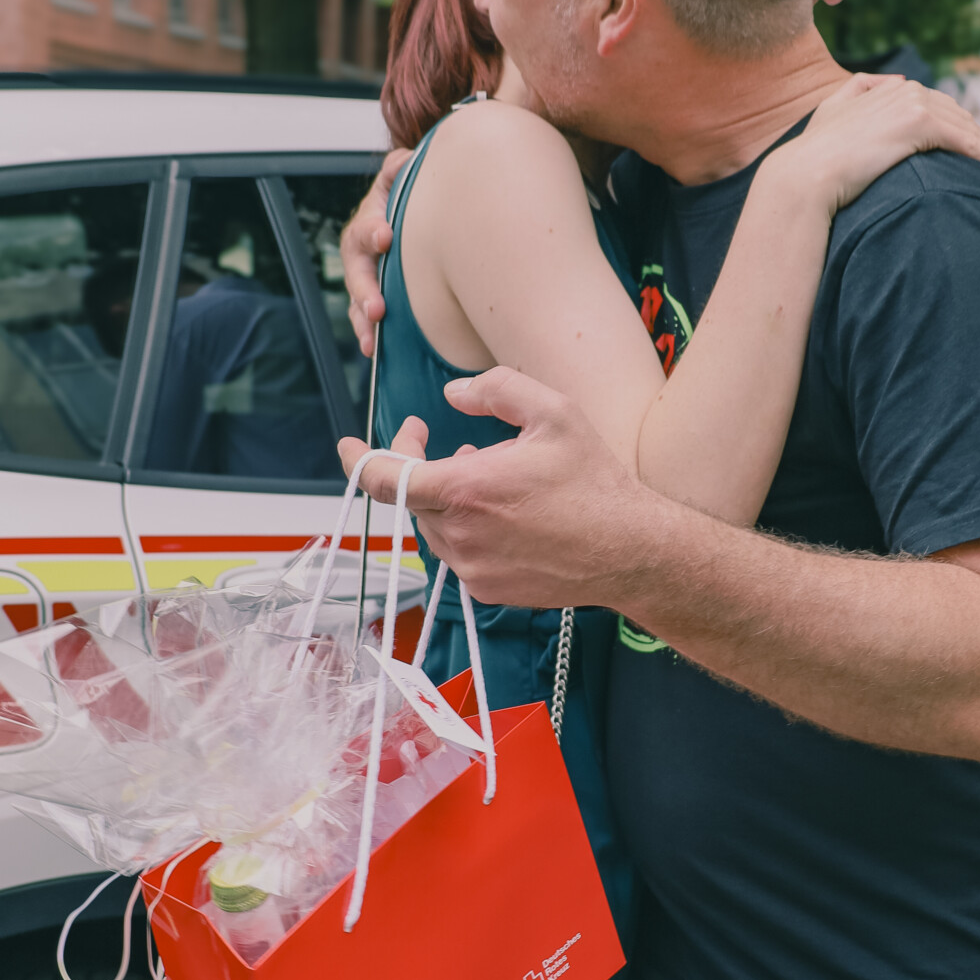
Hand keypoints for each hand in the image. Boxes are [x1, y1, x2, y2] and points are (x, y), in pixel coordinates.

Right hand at [339, 151, 409, 354]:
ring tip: (372, 340)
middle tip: (377, 308)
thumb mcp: (401, 178)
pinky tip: (373, 350)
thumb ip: (400, 168)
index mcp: (370, 219)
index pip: (368, 224)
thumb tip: (409, 160)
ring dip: (363, 320)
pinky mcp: (372, 298)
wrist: (415, 221)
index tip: (386, 236)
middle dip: (365, 290)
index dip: (374, 229)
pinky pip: (364, 318)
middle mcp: (362, 251)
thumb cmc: (407, 200)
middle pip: (358, 271)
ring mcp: (365, 276)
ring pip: (358, 300)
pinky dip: (367, 334)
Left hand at [341, 370, 649, 609]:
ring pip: (433, 524)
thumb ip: (496, 389)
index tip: (350, 445)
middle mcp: (460, 534)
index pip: (383, 479)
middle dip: (419, 465)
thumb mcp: (553, 412)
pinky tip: (504, 512)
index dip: (358, 459)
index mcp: (465, 489)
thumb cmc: (594, 481)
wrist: (630, 551)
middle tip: (447, 441)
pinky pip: (457, 551)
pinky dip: (467, 526)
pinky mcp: (486, 589)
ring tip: (489, 475)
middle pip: (411, 497)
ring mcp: (471, 568)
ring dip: (446, 496)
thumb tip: (454, 395)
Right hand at [776, 75, 979, 217]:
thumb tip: (891, 82)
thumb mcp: (833, 110)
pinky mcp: (920, 123)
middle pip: (955, 113)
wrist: (805, 175)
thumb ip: (859, 89)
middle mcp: (903, 89)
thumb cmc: (814, 154)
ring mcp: (913, 103)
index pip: (934, 105)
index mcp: (886, 88)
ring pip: (964, 126)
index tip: (971, 148)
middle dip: (977, 137)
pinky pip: (965, 140)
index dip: (956, 126)